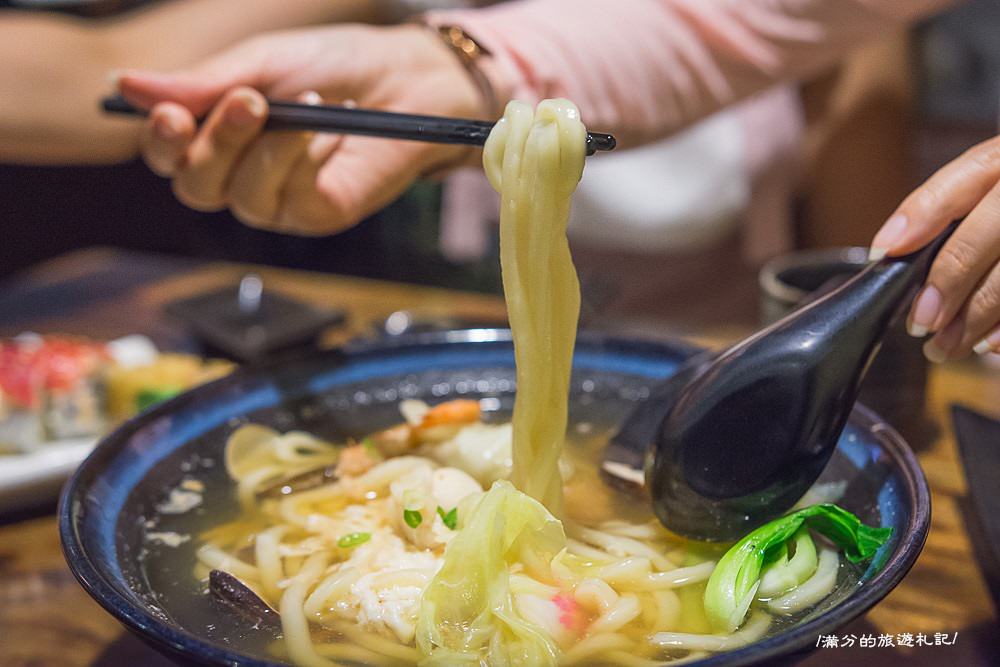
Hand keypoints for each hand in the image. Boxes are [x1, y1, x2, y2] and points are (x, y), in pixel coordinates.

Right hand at [117, 24, 483, 234]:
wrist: (408, 79)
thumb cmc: (335, 65)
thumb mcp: (263, 62)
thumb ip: (202, 83)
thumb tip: (124, 86)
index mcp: (217, 134)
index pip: (167, 156)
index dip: (159, 141)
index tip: (169, 113)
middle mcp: (240, 174)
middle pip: (195, 186)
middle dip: (218, 143)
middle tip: (252, 100)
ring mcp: (279, 200)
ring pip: (241, 198)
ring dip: (271, 148)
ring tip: (312, 103)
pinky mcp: (318, 214)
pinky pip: (292, 199)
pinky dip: (309, 160)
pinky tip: (333, 133)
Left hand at [869, 135, 999, 360]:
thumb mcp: (989, 187)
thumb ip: (951, 211)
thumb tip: (896, 253)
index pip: (963, 179)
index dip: (921, 215)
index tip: (884, 251)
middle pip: (989, 230)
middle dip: (951, 281)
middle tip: (920, 322)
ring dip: (978, 316)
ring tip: (945, 346)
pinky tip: (990, 345)